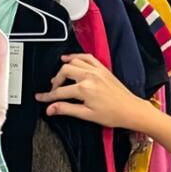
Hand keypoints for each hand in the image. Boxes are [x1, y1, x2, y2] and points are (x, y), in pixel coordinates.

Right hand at [36, 54, 153, 130]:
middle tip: (53, 90)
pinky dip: (77, 57)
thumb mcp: (86, 114)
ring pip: (74, 61)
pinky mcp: (102, 68)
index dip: (48, 96)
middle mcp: (90, 76)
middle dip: (56, 81)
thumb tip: (50, 109)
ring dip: (64, 67)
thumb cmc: (112, 114)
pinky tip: (71, 59)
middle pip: (65, 71)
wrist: (130, 109)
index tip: (41, 98)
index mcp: (84, 89)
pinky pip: (87, 57)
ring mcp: (96, 70)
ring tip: (59, 76)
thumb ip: (66, 109)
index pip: (60, 91)